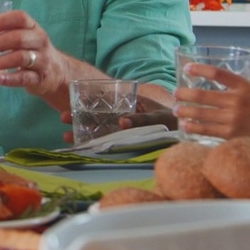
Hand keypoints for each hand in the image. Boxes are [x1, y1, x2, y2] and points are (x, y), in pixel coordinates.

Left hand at [0, 10, 87, 108]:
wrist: (57, 73)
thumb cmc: (30, 51)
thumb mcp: (17, 39)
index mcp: (32, 27)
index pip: (20, 18)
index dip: (2, 21)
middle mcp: (39, 40)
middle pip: (18, 38)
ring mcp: (41, 60)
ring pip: (20, 58)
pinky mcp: (40, 78)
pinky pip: (25, 78)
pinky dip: (10, 78)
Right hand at [58, 104, 177, 143]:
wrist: (187, 132)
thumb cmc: (175, 120)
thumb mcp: (159, 117)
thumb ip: (142, 119)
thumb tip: (122, 122)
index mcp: (130, 103)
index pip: (103, 103)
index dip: (85, 106)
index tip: (67, 111)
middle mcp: (123, 115)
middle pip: (96, 116)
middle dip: (78, 118)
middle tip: (61, 119)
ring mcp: (124, 128)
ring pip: (99, 129)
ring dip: (83, 131)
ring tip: (66, 136)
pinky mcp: (128, 140)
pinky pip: (109, 141)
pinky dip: (95, 144)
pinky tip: (81, 146)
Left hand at [173, 63, 249, 142]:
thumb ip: (248, 84)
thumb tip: (233, 83)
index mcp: (244, 86)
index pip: (217, 73)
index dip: (199, 69)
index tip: (187, 68)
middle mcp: (236, 101)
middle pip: (202, 95)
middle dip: (184, 94)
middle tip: (176, 93)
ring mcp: (232, 118)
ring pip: (200, 113)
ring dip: (184, 111)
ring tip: (176, 109)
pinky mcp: (230, 134)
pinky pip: (206, 130)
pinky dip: (193, 127)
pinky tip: (185, 125)